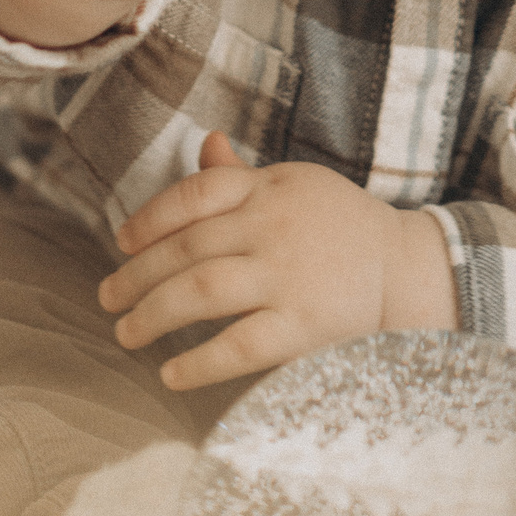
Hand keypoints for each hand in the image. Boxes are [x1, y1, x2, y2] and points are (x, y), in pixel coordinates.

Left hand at [98, 132, 458, 389]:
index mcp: (270, 188)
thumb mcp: (296, 187)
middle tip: (107, 298)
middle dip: (137, 276)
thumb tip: (204, 142)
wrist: (408, 270)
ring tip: (126, 334)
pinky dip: (199, 362)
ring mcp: (288, 276)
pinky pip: (239, 345)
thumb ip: (244, 176)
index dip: (151, 218)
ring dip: (154, 315)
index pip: (196, 193)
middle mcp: (274, 227)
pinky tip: (171, 373)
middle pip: (187, 248)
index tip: (123, 242)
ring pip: (202, 291)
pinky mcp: (304, 326)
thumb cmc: (341, 228)